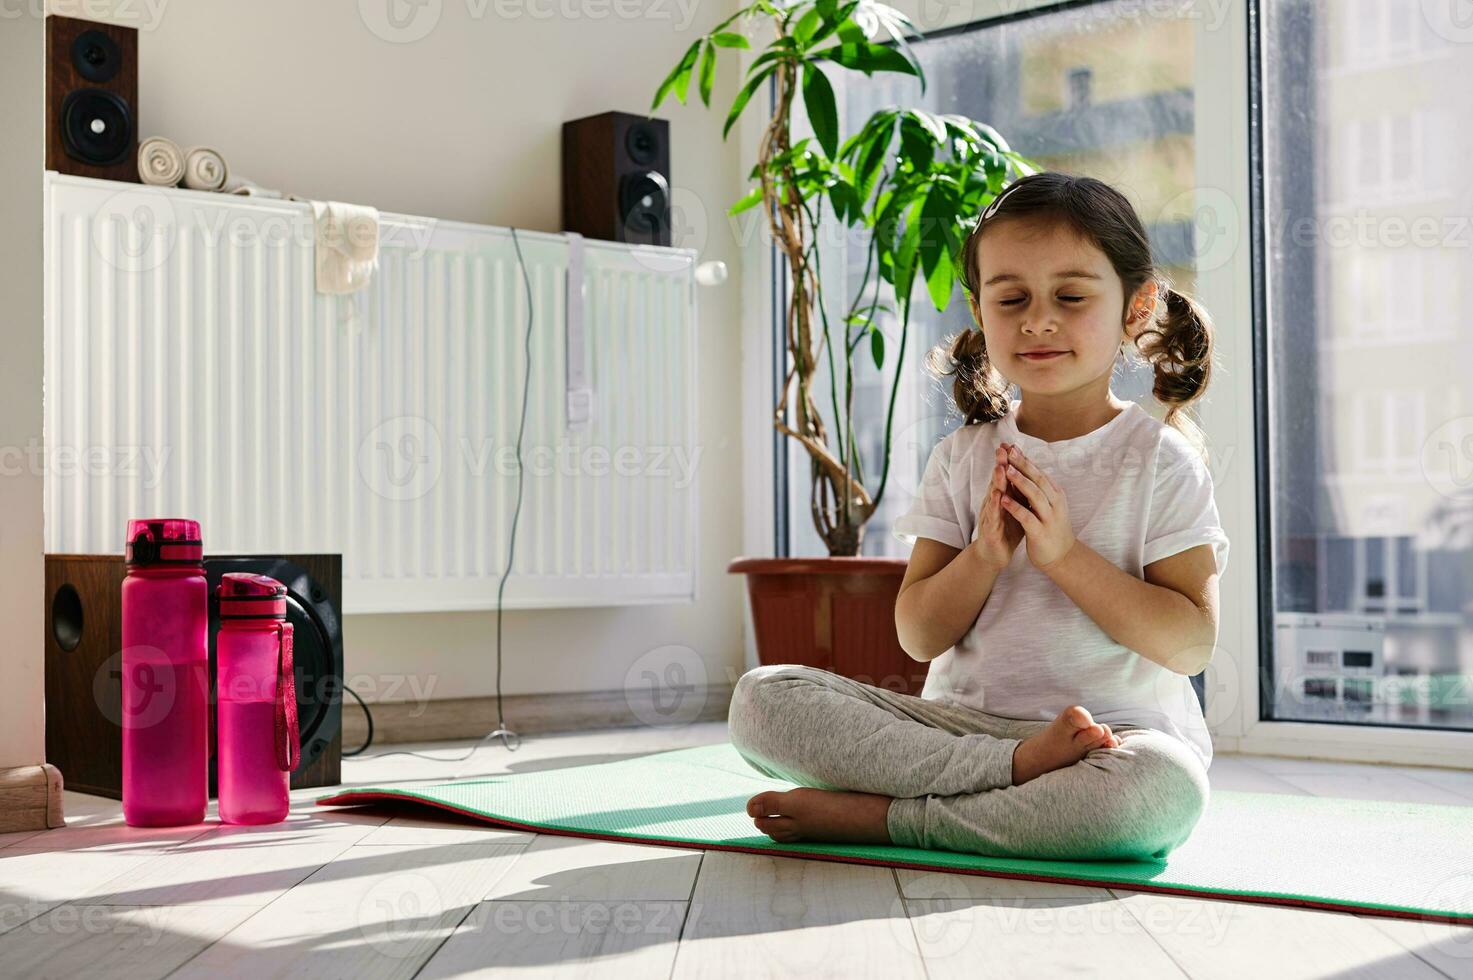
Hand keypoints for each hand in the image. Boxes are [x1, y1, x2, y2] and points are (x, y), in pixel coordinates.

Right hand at [967, 442, 1025, 571]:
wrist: (995, 554)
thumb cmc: (1007, 530)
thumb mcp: (1016, 508)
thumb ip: (1020, 492)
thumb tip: (1030, 473)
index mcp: (1004, 497)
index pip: (1006, 476)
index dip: (1009, 461)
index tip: (1012, 444)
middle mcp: (994, 503)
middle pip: (998, 481)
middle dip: (1001, 464)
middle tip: (1002, 449)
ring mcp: (991, 516)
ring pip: (994, 496)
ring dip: (996, 482)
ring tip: (1000, 468)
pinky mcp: (990, 530)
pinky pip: (993, 517)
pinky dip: (995, 506)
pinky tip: (997, 497)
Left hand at [999, 444, 1076, 570]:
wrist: (1062, 557)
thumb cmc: (1051, 527)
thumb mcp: (1048, 504)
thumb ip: (1039, 488)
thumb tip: (1028, 466)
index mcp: (1055, 494)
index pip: (1039, 473)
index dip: (1025, 460)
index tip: (1011, 446)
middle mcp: (1055, 503)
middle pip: (1038, 479)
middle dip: (1023, 465)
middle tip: (1009, 451)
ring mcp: (1049, 518)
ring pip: (1035, 496)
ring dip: (1020, 482)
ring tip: (1006, 470)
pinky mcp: (1040, 532)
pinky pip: (1027, 517)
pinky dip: (1016, 507)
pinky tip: (1004, 499)